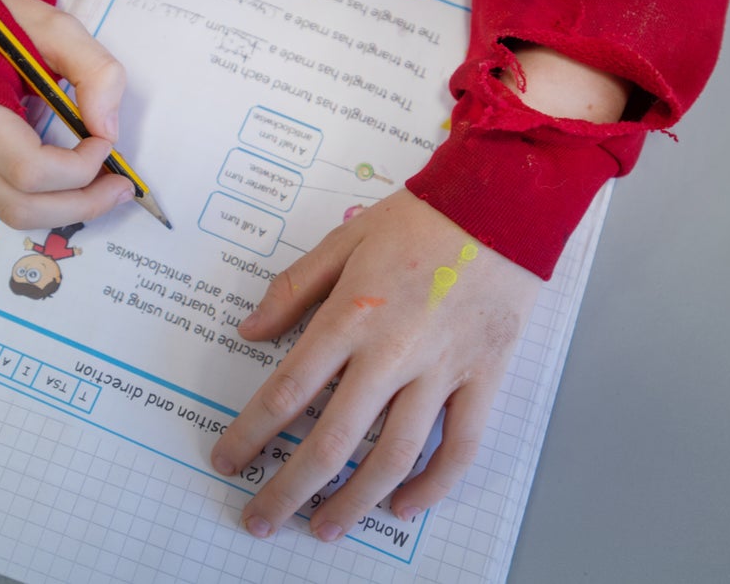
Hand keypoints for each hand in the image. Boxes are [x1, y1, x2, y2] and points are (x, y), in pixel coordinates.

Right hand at [0, 0, 134, 227]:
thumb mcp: (54, 26)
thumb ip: (94, 71)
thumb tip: (108, 132)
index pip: (27, 169)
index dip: (77, 167)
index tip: (104, 140)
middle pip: (20, 206)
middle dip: (81, 204)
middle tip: (121, 187)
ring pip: (11, 213)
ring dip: (66, 209)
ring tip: (105, 189)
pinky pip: (4, 199)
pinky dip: (46, 199)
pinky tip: (75, 181)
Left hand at [210, 190, 540, 540]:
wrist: (502, 202)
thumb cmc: (420, 217)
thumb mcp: (344, 239)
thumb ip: (294, 288)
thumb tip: (249, 330)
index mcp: (351, 315)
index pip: (287, 392)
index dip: (251, 435)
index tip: (227, 461)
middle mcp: (393, 352)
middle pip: (332, 442)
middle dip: (289, 489)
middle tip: (260, 520)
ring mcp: (443, 370)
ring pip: (394, 457)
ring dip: (354, 502)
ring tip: (324, 528)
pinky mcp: (484, 377)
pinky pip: (460, 446)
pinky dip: (433, 485)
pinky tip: (403, 506)